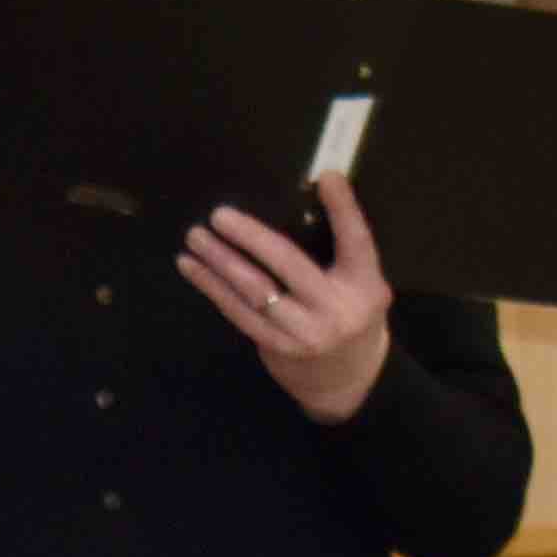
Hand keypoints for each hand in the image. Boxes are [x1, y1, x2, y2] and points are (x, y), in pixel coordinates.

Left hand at [181, 172, 397, 422]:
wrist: (347, 380)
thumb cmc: (351, 315)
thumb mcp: (362, 283)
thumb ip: (341, 250)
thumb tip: (308, 194)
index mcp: (364, 285)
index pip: (356, 241)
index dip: (343, 209)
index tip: (326, 176)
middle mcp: (335, 309)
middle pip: (289, 265)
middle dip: (251, 237)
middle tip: (220, 215)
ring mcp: (302, 332)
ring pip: (254, 290)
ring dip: (220, 262)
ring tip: (196, 237)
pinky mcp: (274, 346)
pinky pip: (237, 312)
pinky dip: (212, 287)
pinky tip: (192, 267)